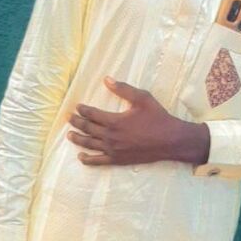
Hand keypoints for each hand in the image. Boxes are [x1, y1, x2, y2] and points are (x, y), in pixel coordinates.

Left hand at [67, 77, 208, 166]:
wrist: (170, 140)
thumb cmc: (157, 118)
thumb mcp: (142, 98)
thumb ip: (123, 89)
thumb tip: (106, 79)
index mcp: (114, 121)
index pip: (92, 114)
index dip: (83, 110)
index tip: (77, 107)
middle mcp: (110, 136)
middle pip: (87, 129)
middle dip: (76, 123)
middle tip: (69, 118)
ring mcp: (113, 150)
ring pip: (89, 144)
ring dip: (78, 139)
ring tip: (69, 135)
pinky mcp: (118, 160)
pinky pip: (98, 161)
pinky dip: (88, 159)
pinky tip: (81, 157)